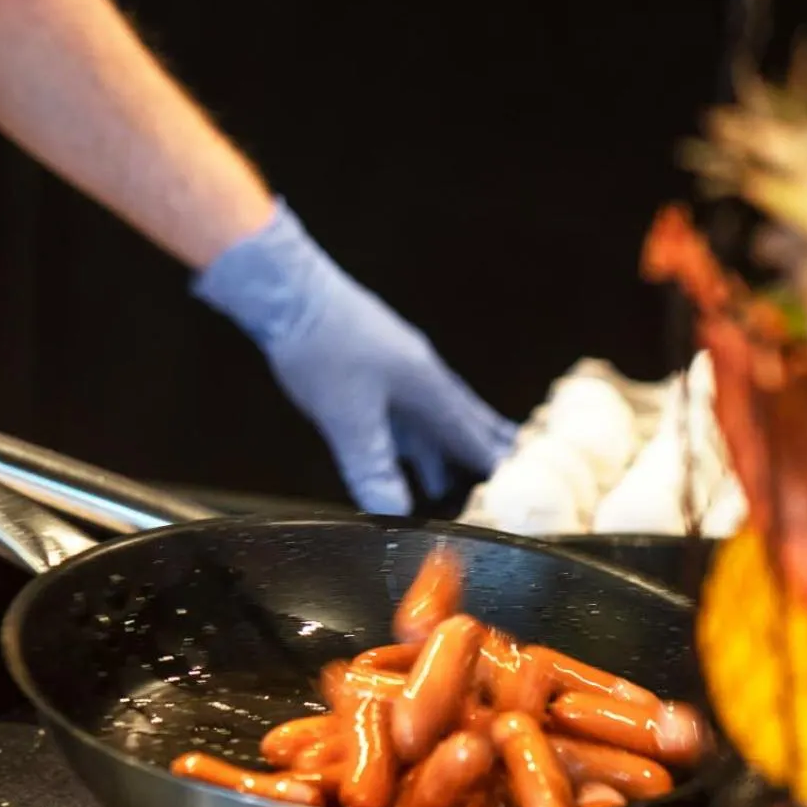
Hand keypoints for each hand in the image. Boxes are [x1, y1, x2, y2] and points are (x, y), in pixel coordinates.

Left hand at [193, 200, 517, 513]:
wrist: (286, 290)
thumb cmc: (322, 348)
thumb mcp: (348, 418)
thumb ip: (373, 467)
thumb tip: (396, 516)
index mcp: (427, 387)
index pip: (472, 436)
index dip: (494, 466)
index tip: (519, 491)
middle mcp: (420, 373)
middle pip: (460, 419)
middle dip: (478, 452)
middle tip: (501, 479)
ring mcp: (394, 363)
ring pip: (427, 414)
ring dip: (437, 448)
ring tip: (443, 481)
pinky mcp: (367, 359)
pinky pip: (402, 405)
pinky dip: (409, 432)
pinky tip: (397, 443)